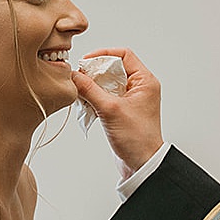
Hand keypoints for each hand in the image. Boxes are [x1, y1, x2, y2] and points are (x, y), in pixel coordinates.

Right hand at [71, 46, 164, 179]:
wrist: (142, 164)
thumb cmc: (137, 139)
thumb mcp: (110, 110)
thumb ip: (90, 90)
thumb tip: (74, 75)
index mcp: (145, 81)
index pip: (124, 55)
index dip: (103, 54)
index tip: (86, 61)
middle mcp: (139, 87)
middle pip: (112, 68)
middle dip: (94, 72)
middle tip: (80, 78)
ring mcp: (130, 99)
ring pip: (106, 83)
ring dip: (92, 86)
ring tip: (81, 92)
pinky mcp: (121, 110)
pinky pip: (104, 96)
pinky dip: (93, 98)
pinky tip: (84, 104)